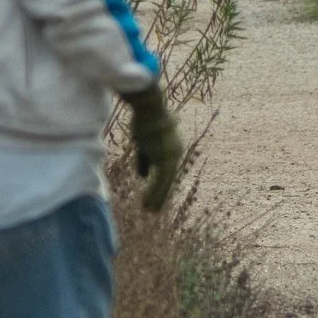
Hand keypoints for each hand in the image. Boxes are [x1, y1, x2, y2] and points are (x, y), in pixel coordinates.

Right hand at [123, 82, 182, 212]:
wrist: (149, 107)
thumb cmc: (143, 121)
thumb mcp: (143, 144)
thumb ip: (144, 161)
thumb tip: (143, 177)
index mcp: (172, 149)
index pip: (167, 172)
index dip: (159, 186)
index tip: (154, 197)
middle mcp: (174, 153)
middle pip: (167, 179)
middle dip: (159, 195)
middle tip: (153, 209)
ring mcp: (171, 156)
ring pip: (165, 183)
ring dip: (156, 198)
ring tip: (149, 210)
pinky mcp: (165, 158)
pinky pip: (160, 181)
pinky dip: (154, 194)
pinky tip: (147, 204)